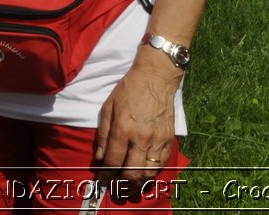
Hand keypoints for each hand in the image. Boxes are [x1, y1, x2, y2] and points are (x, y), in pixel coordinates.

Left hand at [94, 61, 180, 187]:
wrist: (156, 77)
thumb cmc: (128, 89)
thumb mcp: (108, 107)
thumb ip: (103, 135)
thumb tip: (100, 158)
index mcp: (123, 129)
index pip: (113, 162)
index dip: (106, 176)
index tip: (103, 182)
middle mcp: (141, 138)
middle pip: (131, 173)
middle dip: (122, 186)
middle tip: (116, 191)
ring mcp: (157, 140)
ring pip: (148, 173)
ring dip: (138, 185)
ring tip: (130, 191)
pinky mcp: (169, 140)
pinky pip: (161, 165)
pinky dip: (152, 175)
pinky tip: (145, 177)